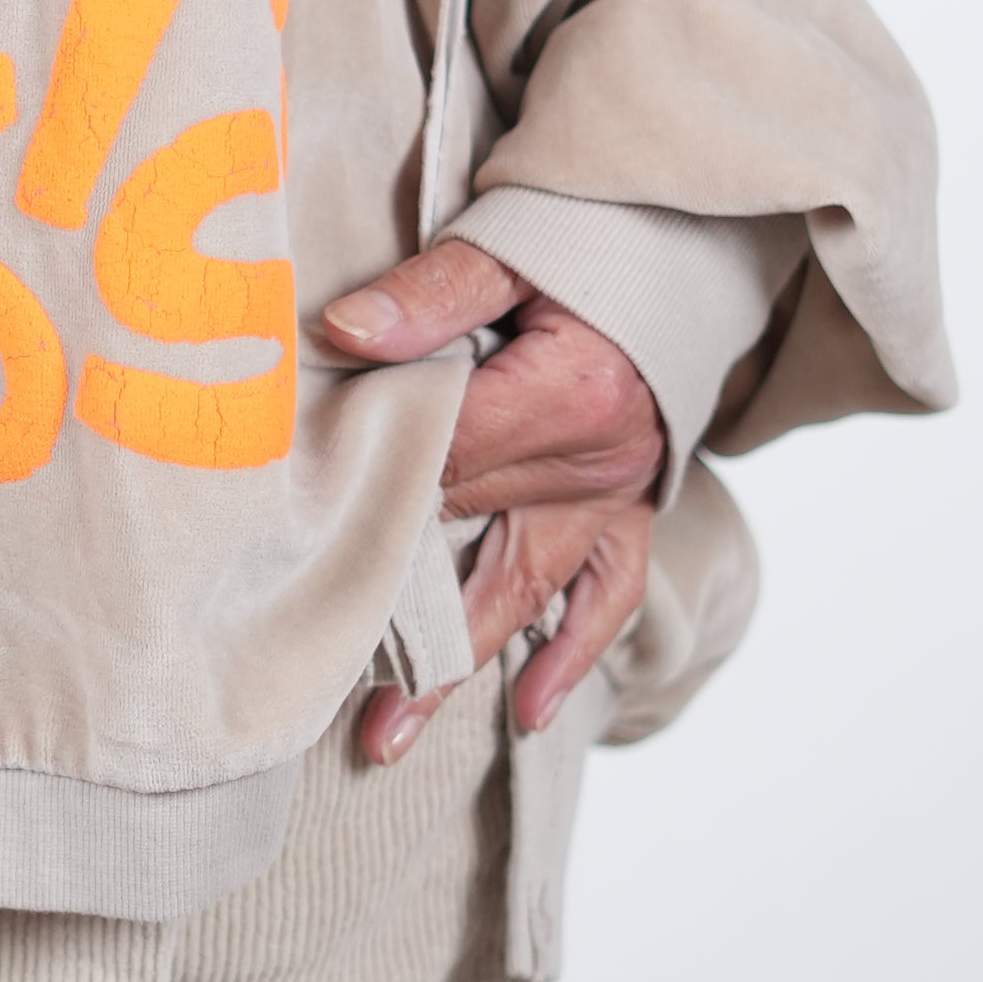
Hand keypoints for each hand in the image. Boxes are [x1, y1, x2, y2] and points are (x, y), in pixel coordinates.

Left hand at [319, 237, 663, 764]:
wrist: (685, 249)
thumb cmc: (582, 245)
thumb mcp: (508, 249)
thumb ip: (431, 292)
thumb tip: (347, 330)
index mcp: (567, 391)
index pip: (447, 454)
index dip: (374, 482)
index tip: (296, 527)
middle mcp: (598, 459)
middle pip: (467, 530)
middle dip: (385, 591)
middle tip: (303, 667)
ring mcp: (617, 496)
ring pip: (524, 591)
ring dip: (456, 665)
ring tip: (386, 736)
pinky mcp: (632, 514)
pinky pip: (609, 598)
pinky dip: (571, 654)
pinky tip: (530, 711)